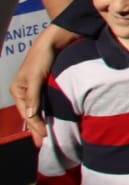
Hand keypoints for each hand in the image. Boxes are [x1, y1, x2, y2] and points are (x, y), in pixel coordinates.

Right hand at [10, 24, 76, 145]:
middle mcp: (25, 91)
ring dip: (43, 122)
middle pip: (31, 114)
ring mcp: (35, 89)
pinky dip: (49, 112)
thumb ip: (34, 95)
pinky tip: (54, 119)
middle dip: (37, 129)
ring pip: (39, 109)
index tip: (44, 137)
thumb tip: (32, 115)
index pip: (27, 114)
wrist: (55, 39)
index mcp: (18, 90)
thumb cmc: (43, 56)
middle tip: (44, 144)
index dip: (35, 126)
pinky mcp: (46, 85)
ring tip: (48, 136)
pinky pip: (46, 103)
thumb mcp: (36, 76)